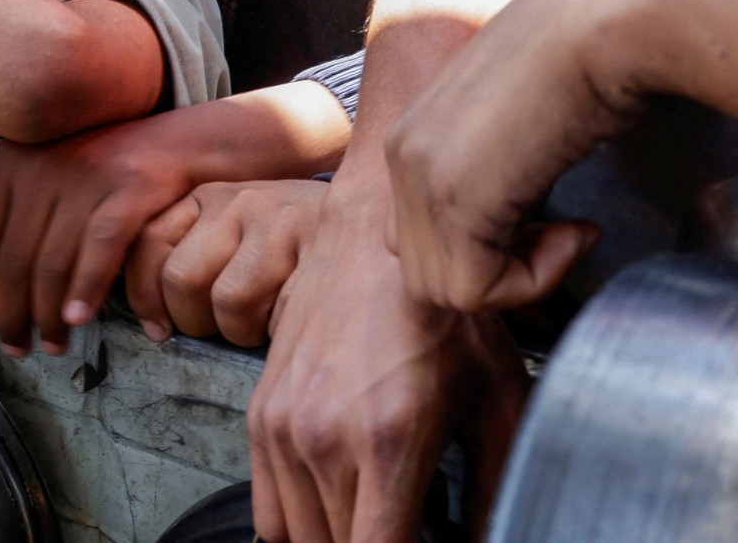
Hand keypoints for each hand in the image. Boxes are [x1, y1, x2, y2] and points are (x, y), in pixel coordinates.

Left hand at [0, 116, 208, 356]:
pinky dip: (87, 288)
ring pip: (53, 261)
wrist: (171, 141)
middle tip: (18, 346)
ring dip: (48, 314)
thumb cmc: (95, 162)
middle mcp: (42, 166)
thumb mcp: (31, 167)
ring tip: (53, 343)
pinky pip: (100, 248)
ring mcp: (86, 176)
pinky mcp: (130, 189)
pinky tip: (79, 317)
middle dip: (13, 313)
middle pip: (14, 257)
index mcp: (11, 162)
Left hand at [124, 179, 323, 345]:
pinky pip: (279, 312)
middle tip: (220, 327)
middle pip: (182, 278)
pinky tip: (291, 318)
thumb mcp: (235, 234)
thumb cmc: (290, 246)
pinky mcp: (320, 246)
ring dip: (239, 330)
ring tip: (260, 323)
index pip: (148, 241)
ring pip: (228, 299)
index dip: (143, 296)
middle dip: (194, 320)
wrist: (373, 214)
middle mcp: (240, 200)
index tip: (157, 330)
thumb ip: (192, 257)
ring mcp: (282, 220)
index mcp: (208, 196)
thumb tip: (152, 321)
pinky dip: (278, 329)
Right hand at [246, 178, 527, 542]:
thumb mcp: (497, 403)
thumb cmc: (439, 316)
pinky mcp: (260, 416)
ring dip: (338, 539)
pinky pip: (268, 511)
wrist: (374, 246)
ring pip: (297, 539)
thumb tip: (490, 540)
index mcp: (386, 439)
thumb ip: (496, 490)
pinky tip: (340, 506)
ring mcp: (282, 427)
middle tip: (411, 527)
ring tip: (379, 519)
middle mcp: (322, 437)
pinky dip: (299, 525)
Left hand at [383, 0, 680, 312]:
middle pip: (420, 266)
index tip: (544, 217)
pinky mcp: (453, 198)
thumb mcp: (510, 119)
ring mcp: (419, 175)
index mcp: (411, 136)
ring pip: (443, 288)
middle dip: (490, 270)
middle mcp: (401, 155)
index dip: (479, 246)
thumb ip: (488, 167)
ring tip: (567, 229)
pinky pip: (475, 290)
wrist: (601, 24)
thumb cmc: (579, 57)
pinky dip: (532, 280)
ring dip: (512, 279)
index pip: (414, 233)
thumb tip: (504, 221)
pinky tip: (576, 229)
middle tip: (556, 231)